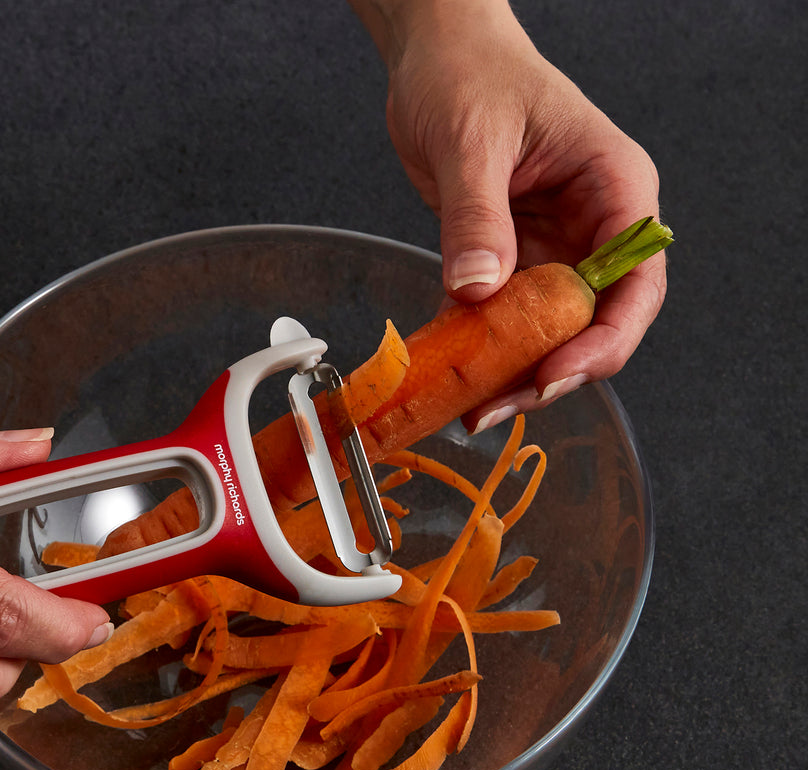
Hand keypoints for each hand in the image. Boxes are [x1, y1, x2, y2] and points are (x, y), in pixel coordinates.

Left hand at [351, 0, 666, 429]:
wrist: (437, 59)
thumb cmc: (470, 74)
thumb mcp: (473, 141)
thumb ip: (477, 216)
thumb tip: (479, 288)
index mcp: (614, 189)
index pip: (634, 282)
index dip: (603, 339)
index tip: (555, 372)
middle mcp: (592, 227)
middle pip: (594, 322)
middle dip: (551, 370)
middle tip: (498, 405)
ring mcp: (551, 249)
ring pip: (548, 332)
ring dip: (512, 374)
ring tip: (472, 406)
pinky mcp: (510, 262)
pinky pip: (502, 320)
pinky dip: (479, 351)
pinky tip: (450, 377)